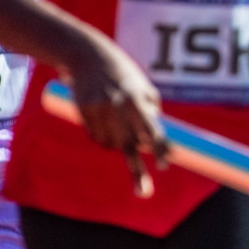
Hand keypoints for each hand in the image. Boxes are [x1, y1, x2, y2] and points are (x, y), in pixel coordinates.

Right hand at [64, 31, 168, 197]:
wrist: (88, 55)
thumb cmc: (123, 74)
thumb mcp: (143, 86)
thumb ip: (150, 111)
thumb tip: (152, 140)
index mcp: (137, 99)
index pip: (151, 128)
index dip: (159, 147)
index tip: (165, 164)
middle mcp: (118, 106)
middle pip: (129, 147)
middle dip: (137, 171)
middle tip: (144, 193)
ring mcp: (98, 110)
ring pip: (111, 145)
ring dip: (117, 144)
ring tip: (116, 124)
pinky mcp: (83, 112)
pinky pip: (96, 138)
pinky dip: (102, 135)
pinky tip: (102, 118)